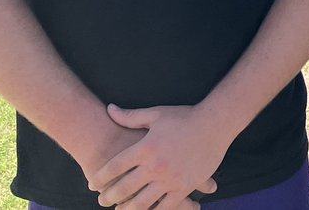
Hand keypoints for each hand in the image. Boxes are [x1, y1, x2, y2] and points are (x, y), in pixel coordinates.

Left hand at [89, 103, 221, 208]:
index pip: (115, 167)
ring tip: (120, 209)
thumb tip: (109, 109)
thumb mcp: (156, 114)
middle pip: (124, 188)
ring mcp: (170, 178)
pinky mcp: (185, 187)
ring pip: (141, 203)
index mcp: (146, 147)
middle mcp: (155, 165)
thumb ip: (130, 116)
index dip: (100, 177)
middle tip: (102, 200)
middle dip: (109, 196)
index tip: (92, 184)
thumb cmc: (185, 117)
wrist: (215, 123)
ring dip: (127, 208)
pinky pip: (165, 207)